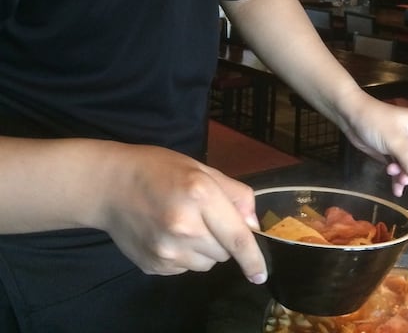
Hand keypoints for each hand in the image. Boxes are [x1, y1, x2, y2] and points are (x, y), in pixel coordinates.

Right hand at [94, 143, 266, 282]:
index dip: (253, 258)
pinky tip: (167, 234)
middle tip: (204, 216)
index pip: (236, 236)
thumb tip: (253, 224)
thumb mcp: (201, 169)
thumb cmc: (158, 169)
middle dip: (223, 239)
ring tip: (183, 224)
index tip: (261, 273)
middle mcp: (185, 227)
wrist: (110, 185)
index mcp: (200, 195)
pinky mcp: (154, 266)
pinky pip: (184, 269)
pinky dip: (184, 256)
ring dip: (204, 249)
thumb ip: (234, 193)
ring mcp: (167, 251)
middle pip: (223, 252)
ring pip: (206, 264)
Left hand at [340, 95, 407, 194]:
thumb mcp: (395, 141)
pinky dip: (397, 177)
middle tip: (403, 179)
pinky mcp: (391, 151)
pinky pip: (400, 168)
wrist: (351, 116)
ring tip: (392, 175)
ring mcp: (403, 144)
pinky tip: (395, 189)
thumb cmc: (376, 122)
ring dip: (403, 175)